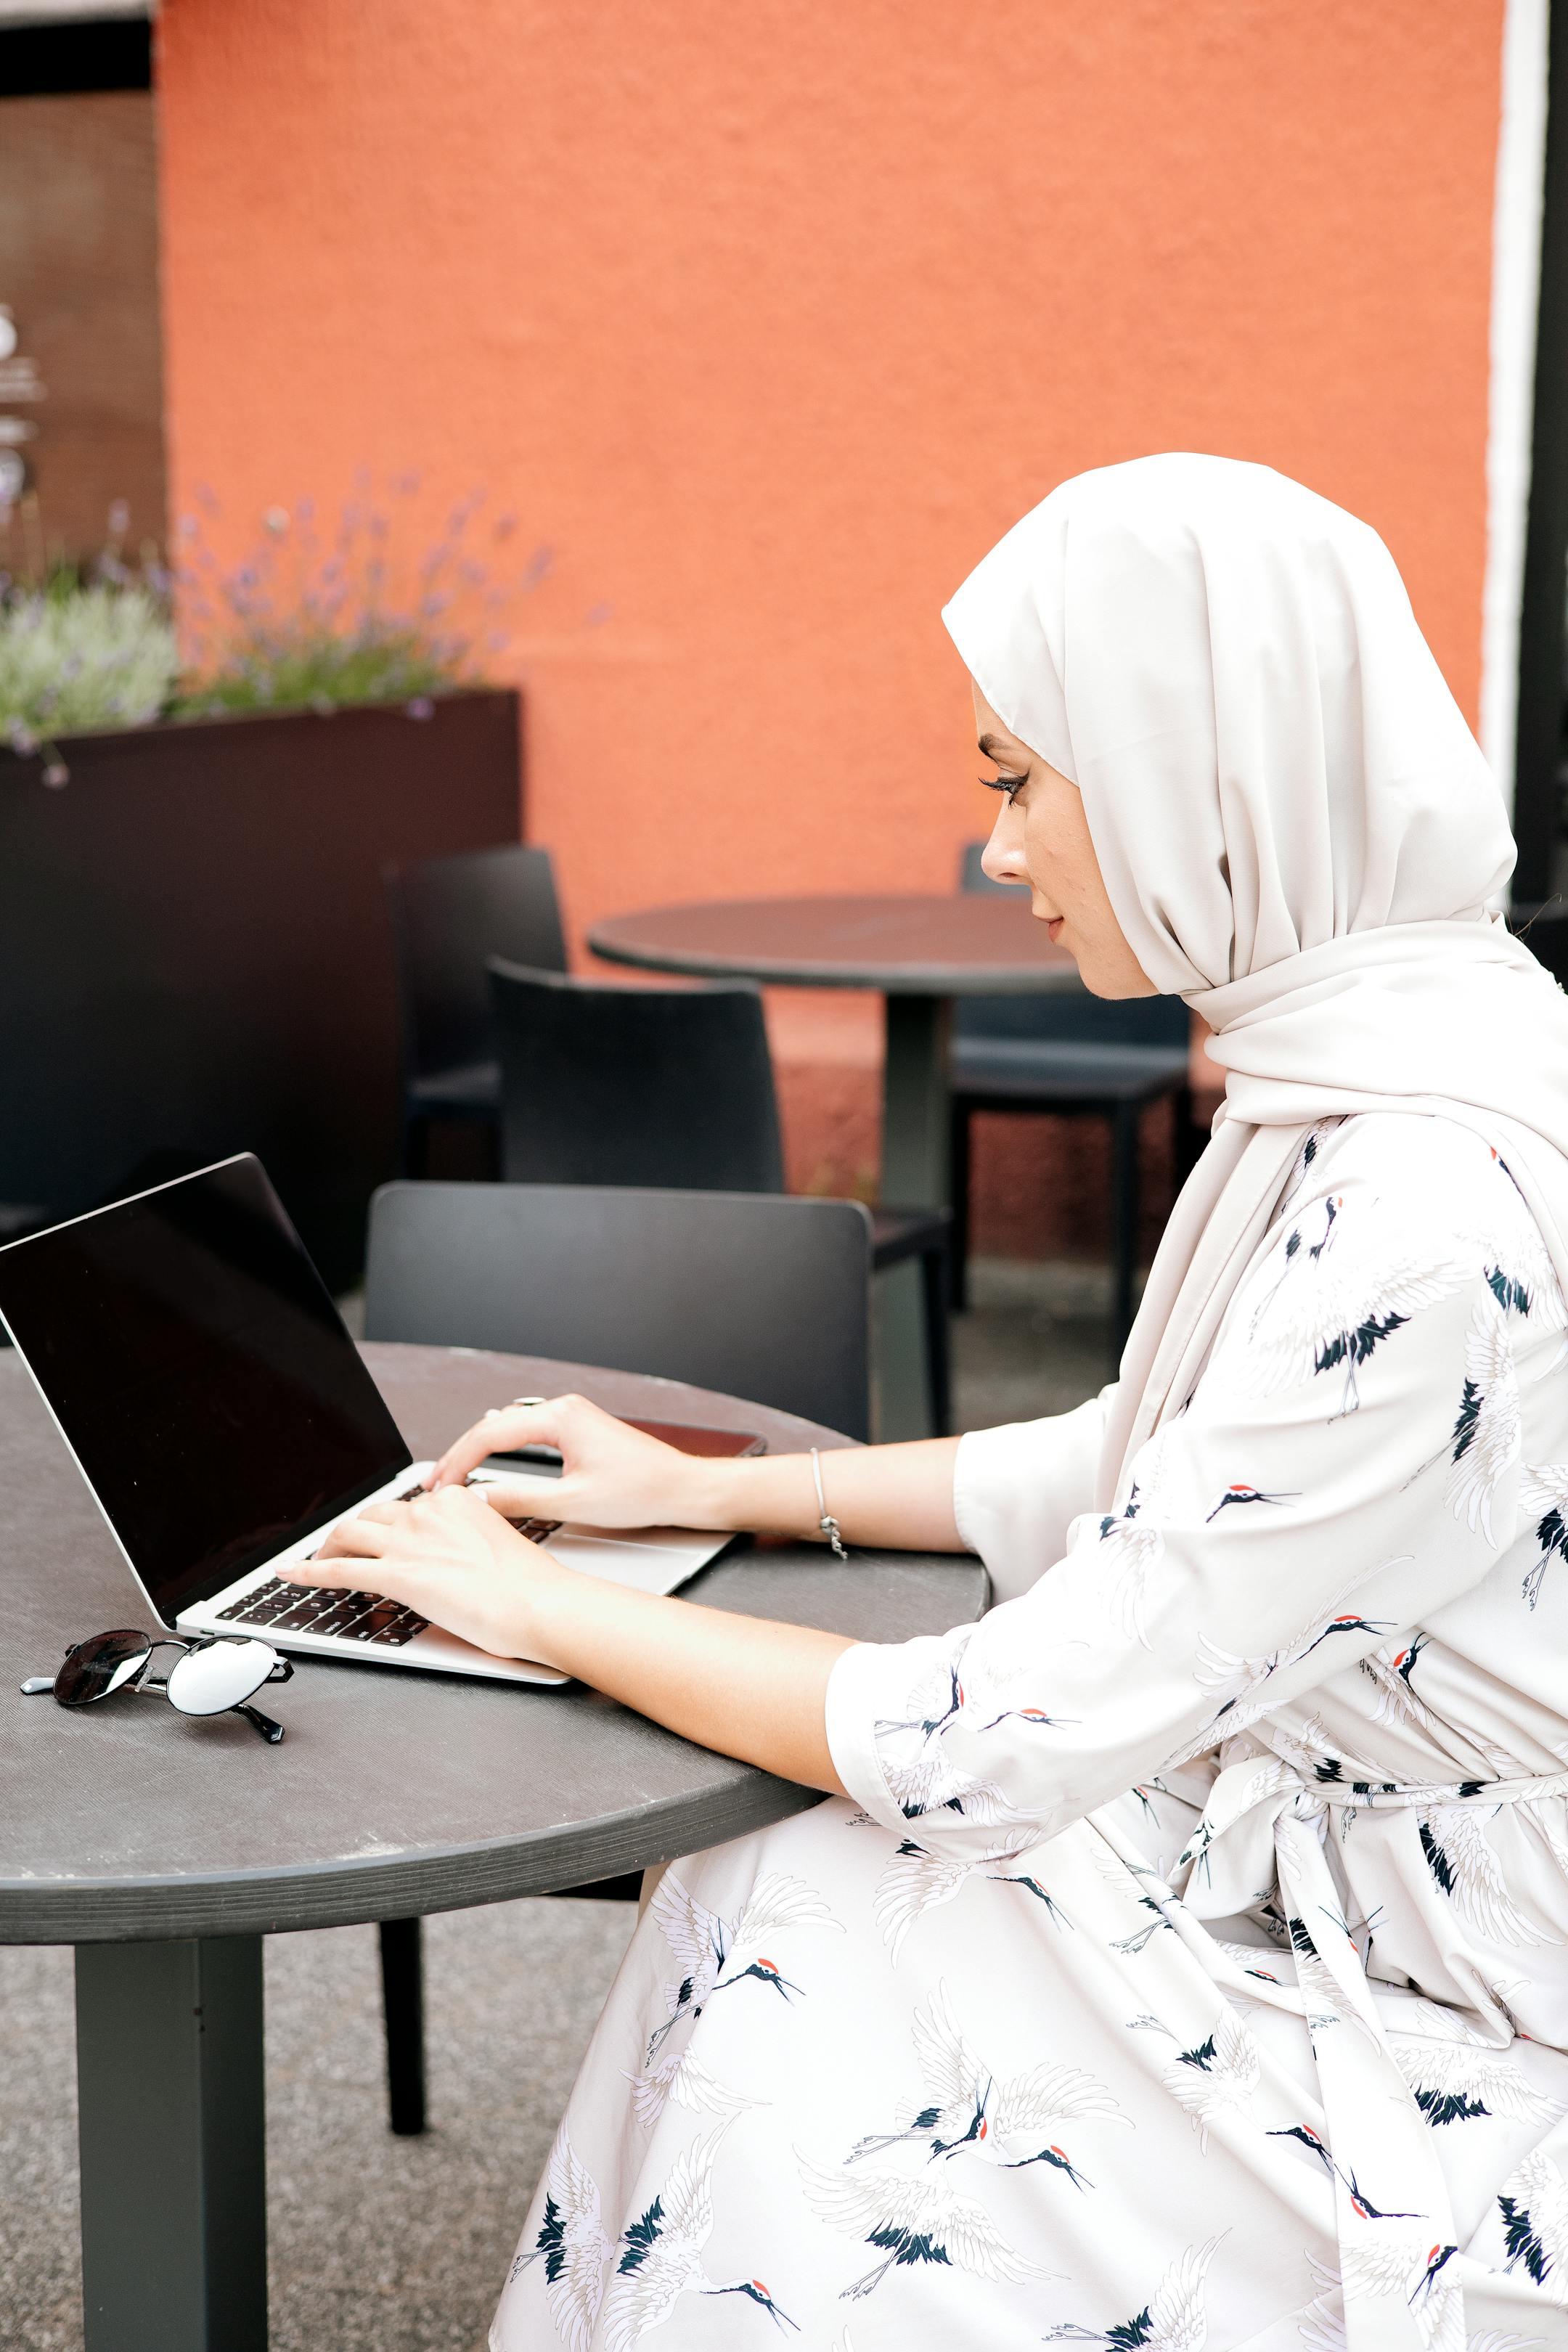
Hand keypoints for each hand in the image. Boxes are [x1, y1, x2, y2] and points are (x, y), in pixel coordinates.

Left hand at [294, 1482, 571, 1660]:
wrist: (539, 1604)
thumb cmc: (530, 1586)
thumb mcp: (499, 1546)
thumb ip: (468, 1540)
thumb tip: (451, 1558)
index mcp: (455, 1500)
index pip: (407, 1507)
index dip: (388, 1525)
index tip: (383, 1535)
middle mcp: (427, 1512)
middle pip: (373, 1515)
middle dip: (353, 1532)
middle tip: (343, 1547)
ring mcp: (408, 1541)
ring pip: (349, 1534)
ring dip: (328, 1547)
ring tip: (318, 1559)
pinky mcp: (396, 1574)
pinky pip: (337, 1570)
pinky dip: (307, 1571)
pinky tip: (290, 1574)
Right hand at [425, 1392, 720, 1530]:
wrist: (683, 1487)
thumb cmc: (640, 1492)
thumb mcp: (572, 1502)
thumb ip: (519, 1500)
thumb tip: (476, 1499)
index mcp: (559, 1417)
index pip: (489, 1434)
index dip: (457, 1461)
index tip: (436, 1485)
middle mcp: (563, 1409)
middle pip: (495, 1427)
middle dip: (462, 1455)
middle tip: (435, 1485)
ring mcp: (572, 1417)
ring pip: (511, 1429)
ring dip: (481, 1452)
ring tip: (455, 1477)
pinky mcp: (579, 1429)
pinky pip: (529, 1434)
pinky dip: (504, 1450)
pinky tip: (491, 1465)